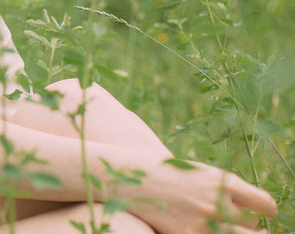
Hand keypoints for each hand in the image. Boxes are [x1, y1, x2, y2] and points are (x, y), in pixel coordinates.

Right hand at [125, 160, 276, 233]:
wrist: (134, 180)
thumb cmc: (169, 174)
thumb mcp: (201, 173)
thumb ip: (226, 189)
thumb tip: (249, 208)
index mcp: (223, 182)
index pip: (264, 203)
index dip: (266, 209)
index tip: (264, 211)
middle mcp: (218, 203)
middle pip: (252, 224)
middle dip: (247, 223)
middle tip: (237, 220)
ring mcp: (205, 223)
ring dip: (234, 231)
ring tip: (223, 226)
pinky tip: (203, 228)